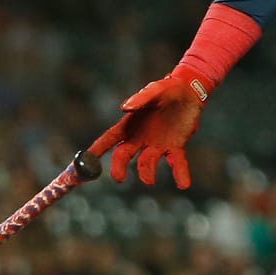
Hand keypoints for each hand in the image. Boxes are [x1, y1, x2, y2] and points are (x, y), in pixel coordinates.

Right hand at [88, 70, 207, 188]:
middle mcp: (140, 138)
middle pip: (123, 155)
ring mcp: (157, 144)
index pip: (109, 138)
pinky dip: (180, 174)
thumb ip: (141, 98)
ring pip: (147, 162)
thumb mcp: (155, 90)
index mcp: (130, 124)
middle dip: (118, 167)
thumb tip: (124, 108)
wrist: (190, 92)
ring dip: (146, 172)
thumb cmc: (167, 89)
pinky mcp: (175, 147)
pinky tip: (183, 184)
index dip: (97, 149)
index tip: (85, 162)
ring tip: (148, 181)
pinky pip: (176, 163)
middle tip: (119, 178)